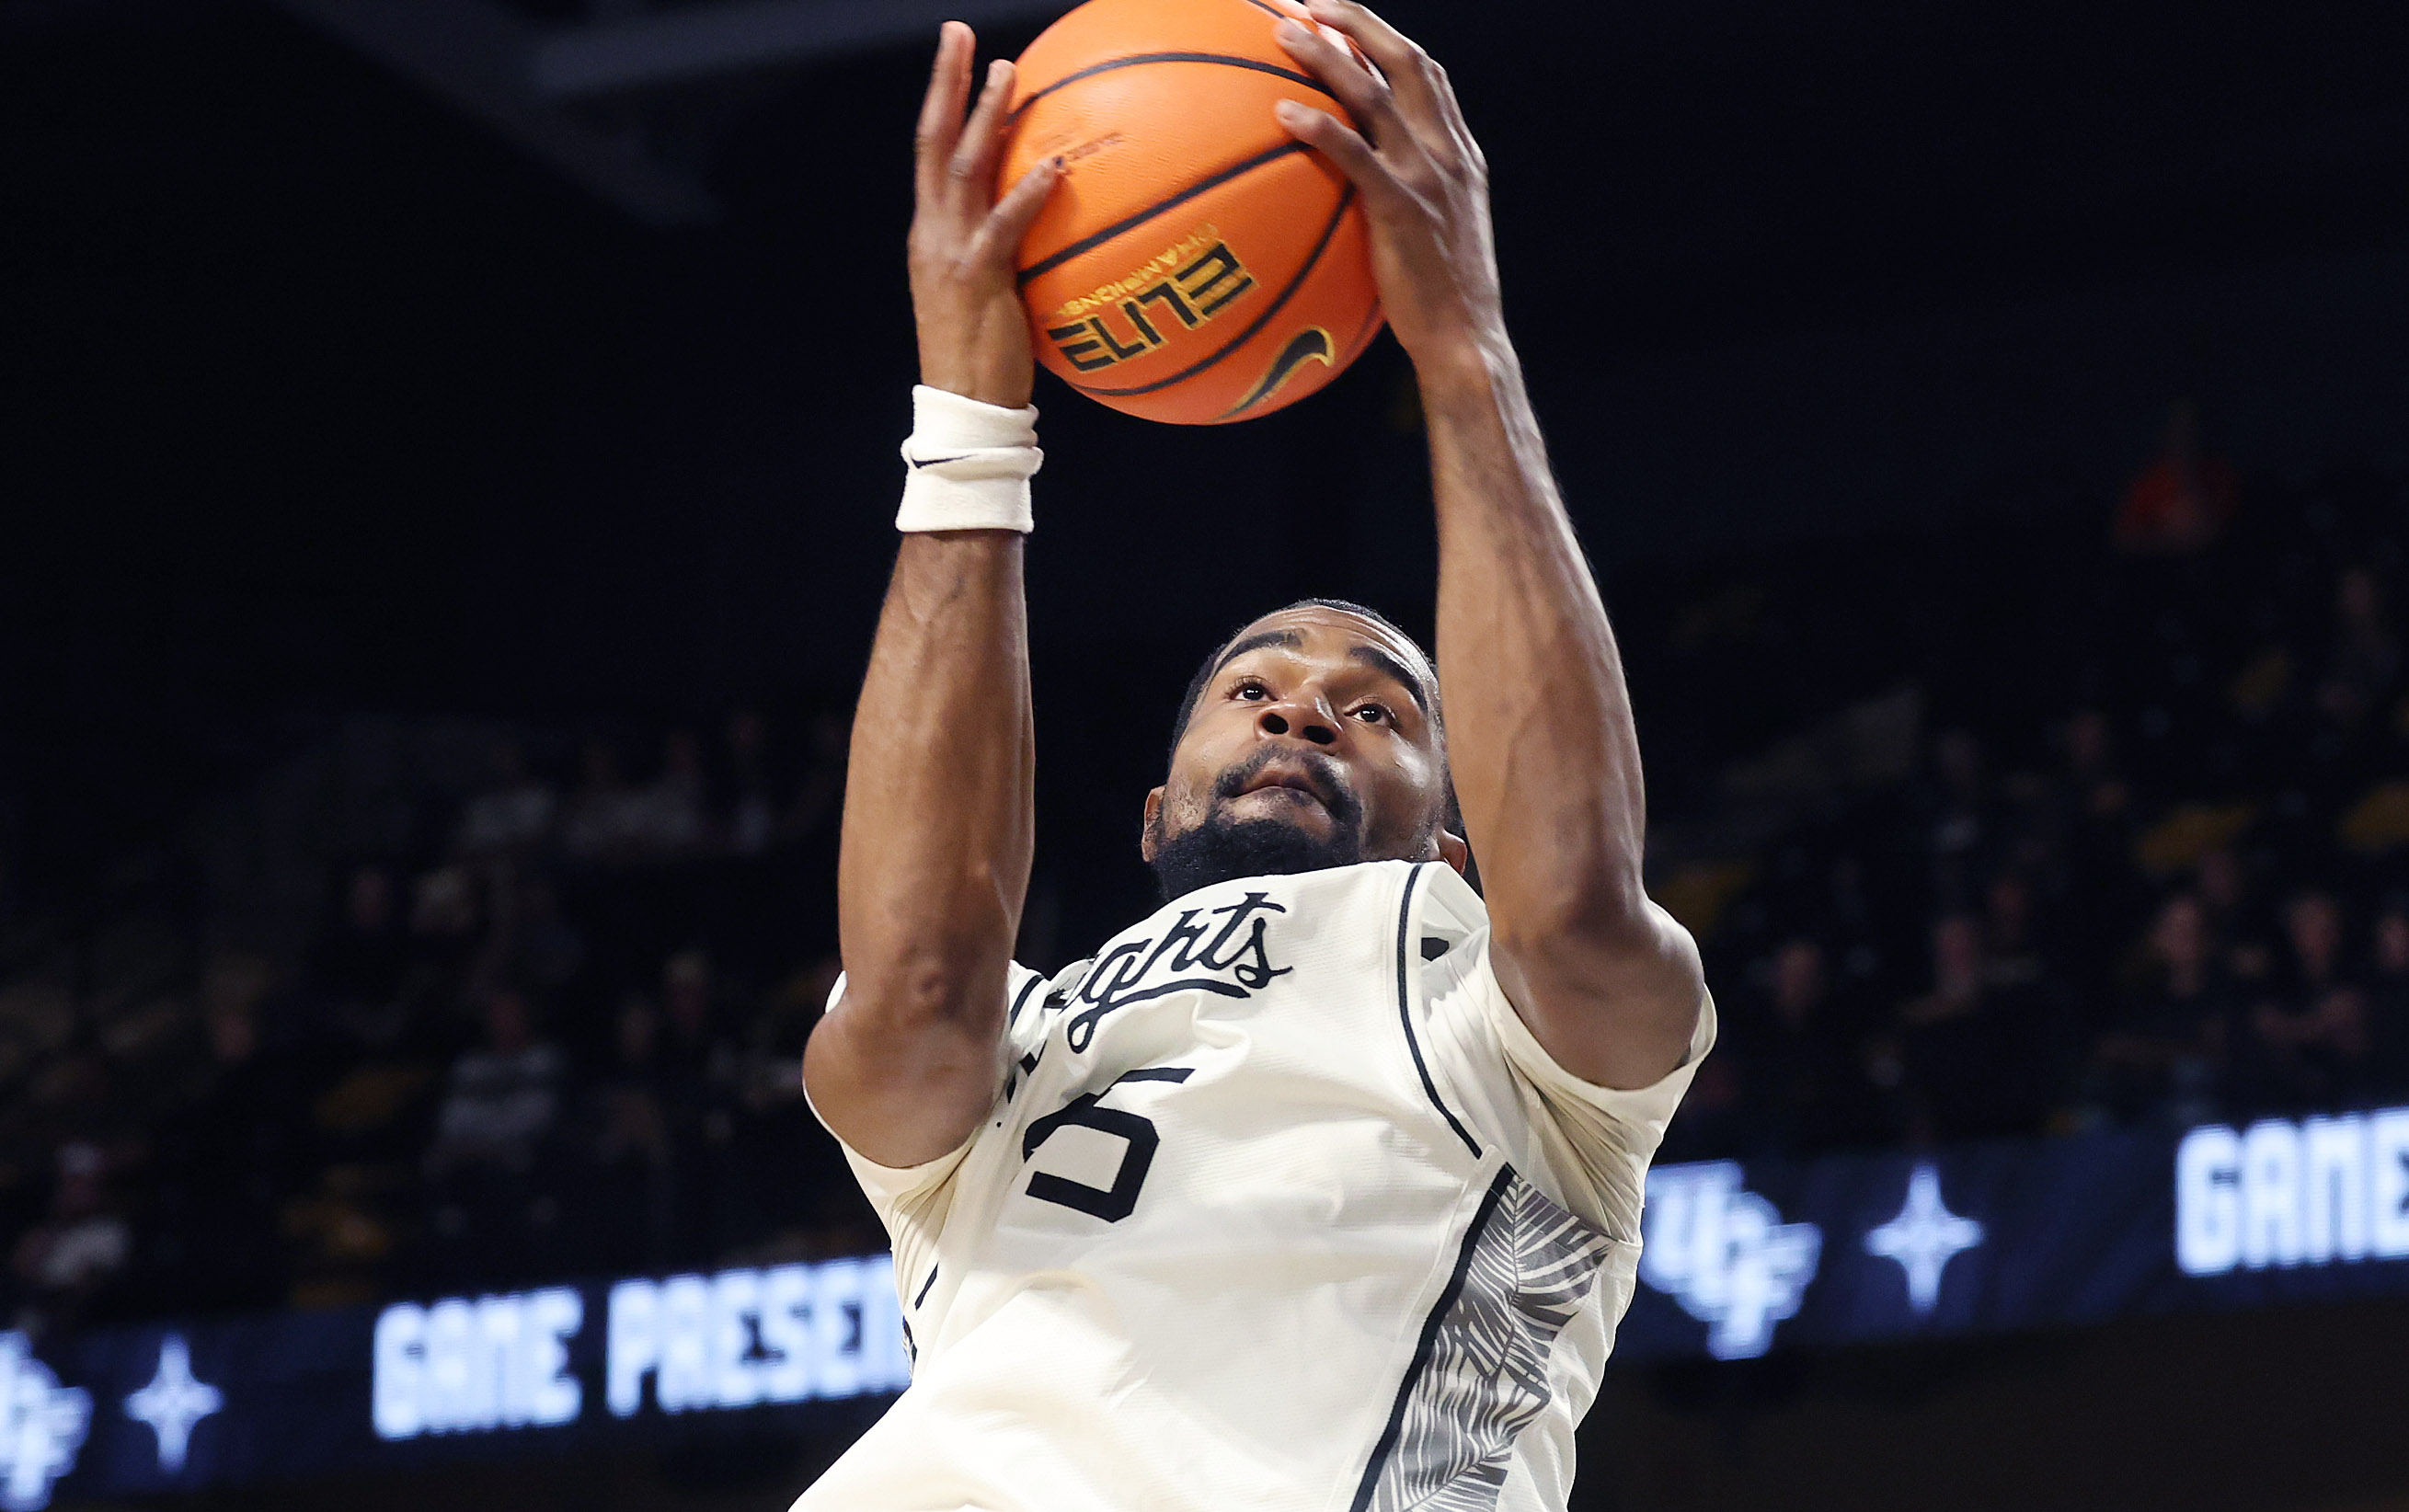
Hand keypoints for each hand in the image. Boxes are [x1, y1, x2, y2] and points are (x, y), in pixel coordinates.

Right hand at [909, 23, 1061, 408]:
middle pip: (934, 143)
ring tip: (1008, 74)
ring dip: (986, 118)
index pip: (930, 151)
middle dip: (947, 84)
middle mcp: (932, 233)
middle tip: (961, 34)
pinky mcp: (979, 280)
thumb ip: (998, 242)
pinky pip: (1004, 226)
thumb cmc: (982, 350)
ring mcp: (952, 254)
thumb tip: (1033, 207)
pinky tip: (1053, 165)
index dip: (940, 99)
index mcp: (930, 232)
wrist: (963, 405)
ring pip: (964, 170)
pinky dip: (1027, 193)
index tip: (955, 53)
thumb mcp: (982, 286)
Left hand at [1272, 0, 1504, 371]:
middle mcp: (1448, 153)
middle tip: (1309, 4)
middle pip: (1407, 61)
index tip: (1342, 19)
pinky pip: (1356, 155)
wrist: (1467, 341)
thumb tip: (1357, 183)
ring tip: (1282, 33)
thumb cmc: (1440, 300)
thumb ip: (1410, 194)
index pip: (1427, 74)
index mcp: (1460, 154)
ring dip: (1327, 56)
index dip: (1383, 38)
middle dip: (1357, 22)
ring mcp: (1428, 178)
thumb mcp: (1437, 232)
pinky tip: (1283, 114)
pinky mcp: (1403, 209)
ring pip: (1376, 94)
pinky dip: (1321, 126)